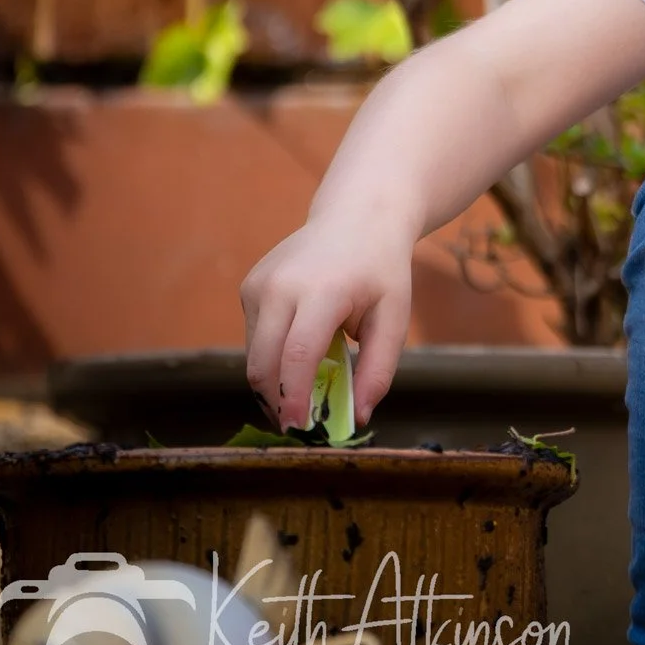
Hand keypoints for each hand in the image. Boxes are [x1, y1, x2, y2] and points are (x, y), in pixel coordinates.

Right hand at [241, 213, 414, 432]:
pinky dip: (271, 357)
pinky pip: (254, 339)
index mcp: (323, 289)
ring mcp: (260, 284)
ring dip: (273, 384)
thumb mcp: (394, 316)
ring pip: (253, 356)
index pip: (297, 354)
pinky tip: (299, 348)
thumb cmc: (381, 269)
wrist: (359, 214)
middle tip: (300, 426)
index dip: (294, 398)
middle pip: (263, 363)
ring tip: (305, 388)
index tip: (299, 430)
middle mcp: (281, 285)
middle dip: (277, 402)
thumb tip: (359, 416)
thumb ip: (378, 368)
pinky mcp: (249, 286)